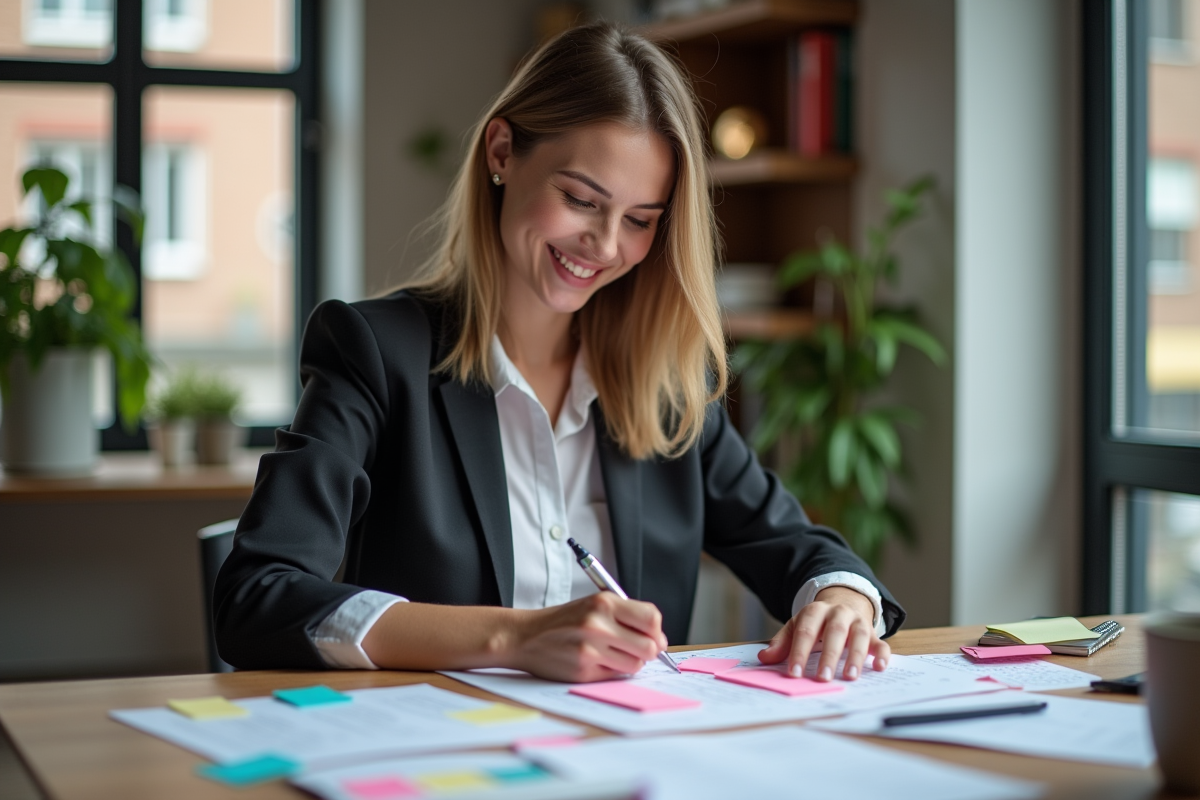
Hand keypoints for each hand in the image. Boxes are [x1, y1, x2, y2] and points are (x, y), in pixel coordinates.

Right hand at [507, 592, 668, 682]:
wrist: (525, 636)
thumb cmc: (564, 620)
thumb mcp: (594, 605)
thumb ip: (626, 616)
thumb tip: (659, 640)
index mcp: (604, 603)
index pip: (651, 618)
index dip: (656, 630)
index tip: (653, 636)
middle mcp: (598, 625)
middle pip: (649, 646)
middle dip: (648, 650)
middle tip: (636, 649)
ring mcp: (590, 650)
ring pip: (635, 665)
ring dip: (630, 662)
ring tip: (612, 653)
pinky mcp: (584, 671)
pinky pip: (615, 676)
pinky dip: (612, 671)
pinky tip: (596, 661)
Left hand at [757, 586, 888, 681]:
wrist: (843, 602)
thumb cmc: (817, 622)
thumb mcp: (797, 626)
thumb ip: (782, 643)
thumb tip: (764, 658)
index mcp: (815, 611)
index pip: (805, 631)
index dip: (798, 652)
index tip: (793, 673)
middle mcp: (838, 613)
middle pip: (834, 632)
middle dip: (829, 656)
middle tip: (823, 678)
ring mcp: (857, 621)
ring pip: (859, 636)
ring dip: (855, 657)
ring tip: (850, 677)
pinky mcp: (873, 632)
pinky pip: (880, 642)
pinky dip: (882, 654)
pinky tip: (879, 667)